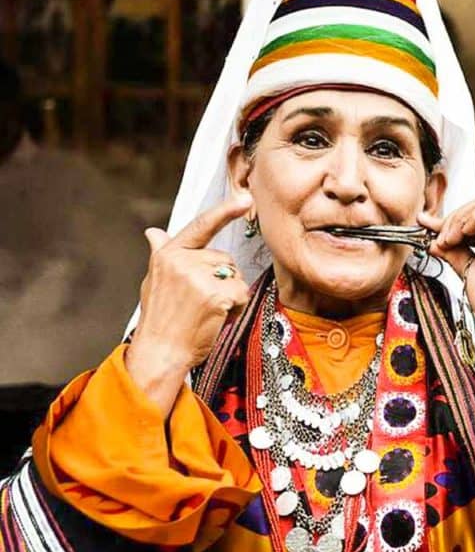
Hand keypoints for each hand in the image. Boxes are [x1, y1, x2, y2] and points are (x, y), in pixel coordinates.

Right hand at [126, 195, 252, 415]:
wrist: (160, 352)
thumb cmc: (160, 320)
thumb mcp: (155, 281)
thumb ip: (162, 255)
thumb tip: (153, 232)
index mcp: (168, 254)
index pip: (200, 226)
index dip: (224, 211)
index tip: (245, 198)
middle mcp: (182, 261)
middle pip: (224, 259)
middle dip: (221, 279)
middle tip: (200, 303)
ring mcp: (200, 277)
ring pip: (235, 276)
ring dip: (229, 295)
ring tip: (206, 311)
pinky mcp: (217, 294)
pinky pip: (241, 293)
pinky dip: (235, 307)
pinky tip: (216, 318)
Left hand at [418, 196, 474, 360]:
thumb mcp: (466, 271)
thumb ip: (452, 254)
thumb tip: (433, 242)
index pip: (473, 215)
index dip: (448, 218)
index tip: (426, 224)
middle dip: (453, 217)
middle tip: (440, 239)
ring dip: (460, 219)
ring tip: (448, 240)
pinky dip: (471, 221)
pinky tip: (458, 238)